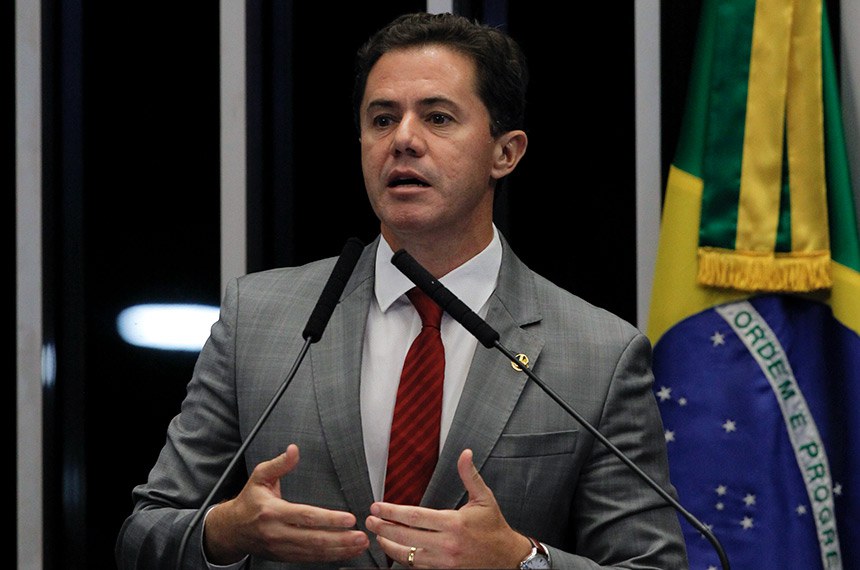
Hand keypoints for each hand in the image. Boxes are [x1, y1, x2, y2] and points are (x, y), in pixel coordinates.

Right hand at [203, 444, 369, 563]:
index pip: (306, 517)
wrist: (231, 530)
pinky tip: (345, 552)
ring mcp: (282, 548)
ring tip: (359, 545)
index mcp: (273, 512)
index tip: (349, 518)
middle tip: (362, 535)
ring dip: (339, 550)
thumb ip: (279, 464)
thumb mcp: (259, 477)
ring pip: (314, 552)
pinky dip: (330, 557)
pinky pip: (310, 559)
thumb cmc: (249, 501)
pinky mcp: (285, 557)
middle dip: (340, 539)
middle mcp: (278, 533)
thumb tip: (294, 449)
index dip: (329, 519)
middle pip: (314, 539)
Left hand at [365, 449, 532, 567]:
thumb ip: (470, 475)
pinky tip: (395, 550)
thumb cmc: (494, 527)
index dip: (392, 511)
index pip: (415, 517)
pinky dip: (403, 558)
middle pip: (405, 536)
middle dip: (383, 528)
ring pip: (408, 555)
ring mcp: (444, 561)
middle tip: (369, 521)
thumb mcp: (484, 498)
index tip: (377, 507)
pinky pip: (417, 566)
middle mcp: (446, 544)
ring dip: (389, 546)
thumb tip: (465, 454)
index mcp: (453, 523)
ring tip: (377, 536)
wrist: (506, 558)